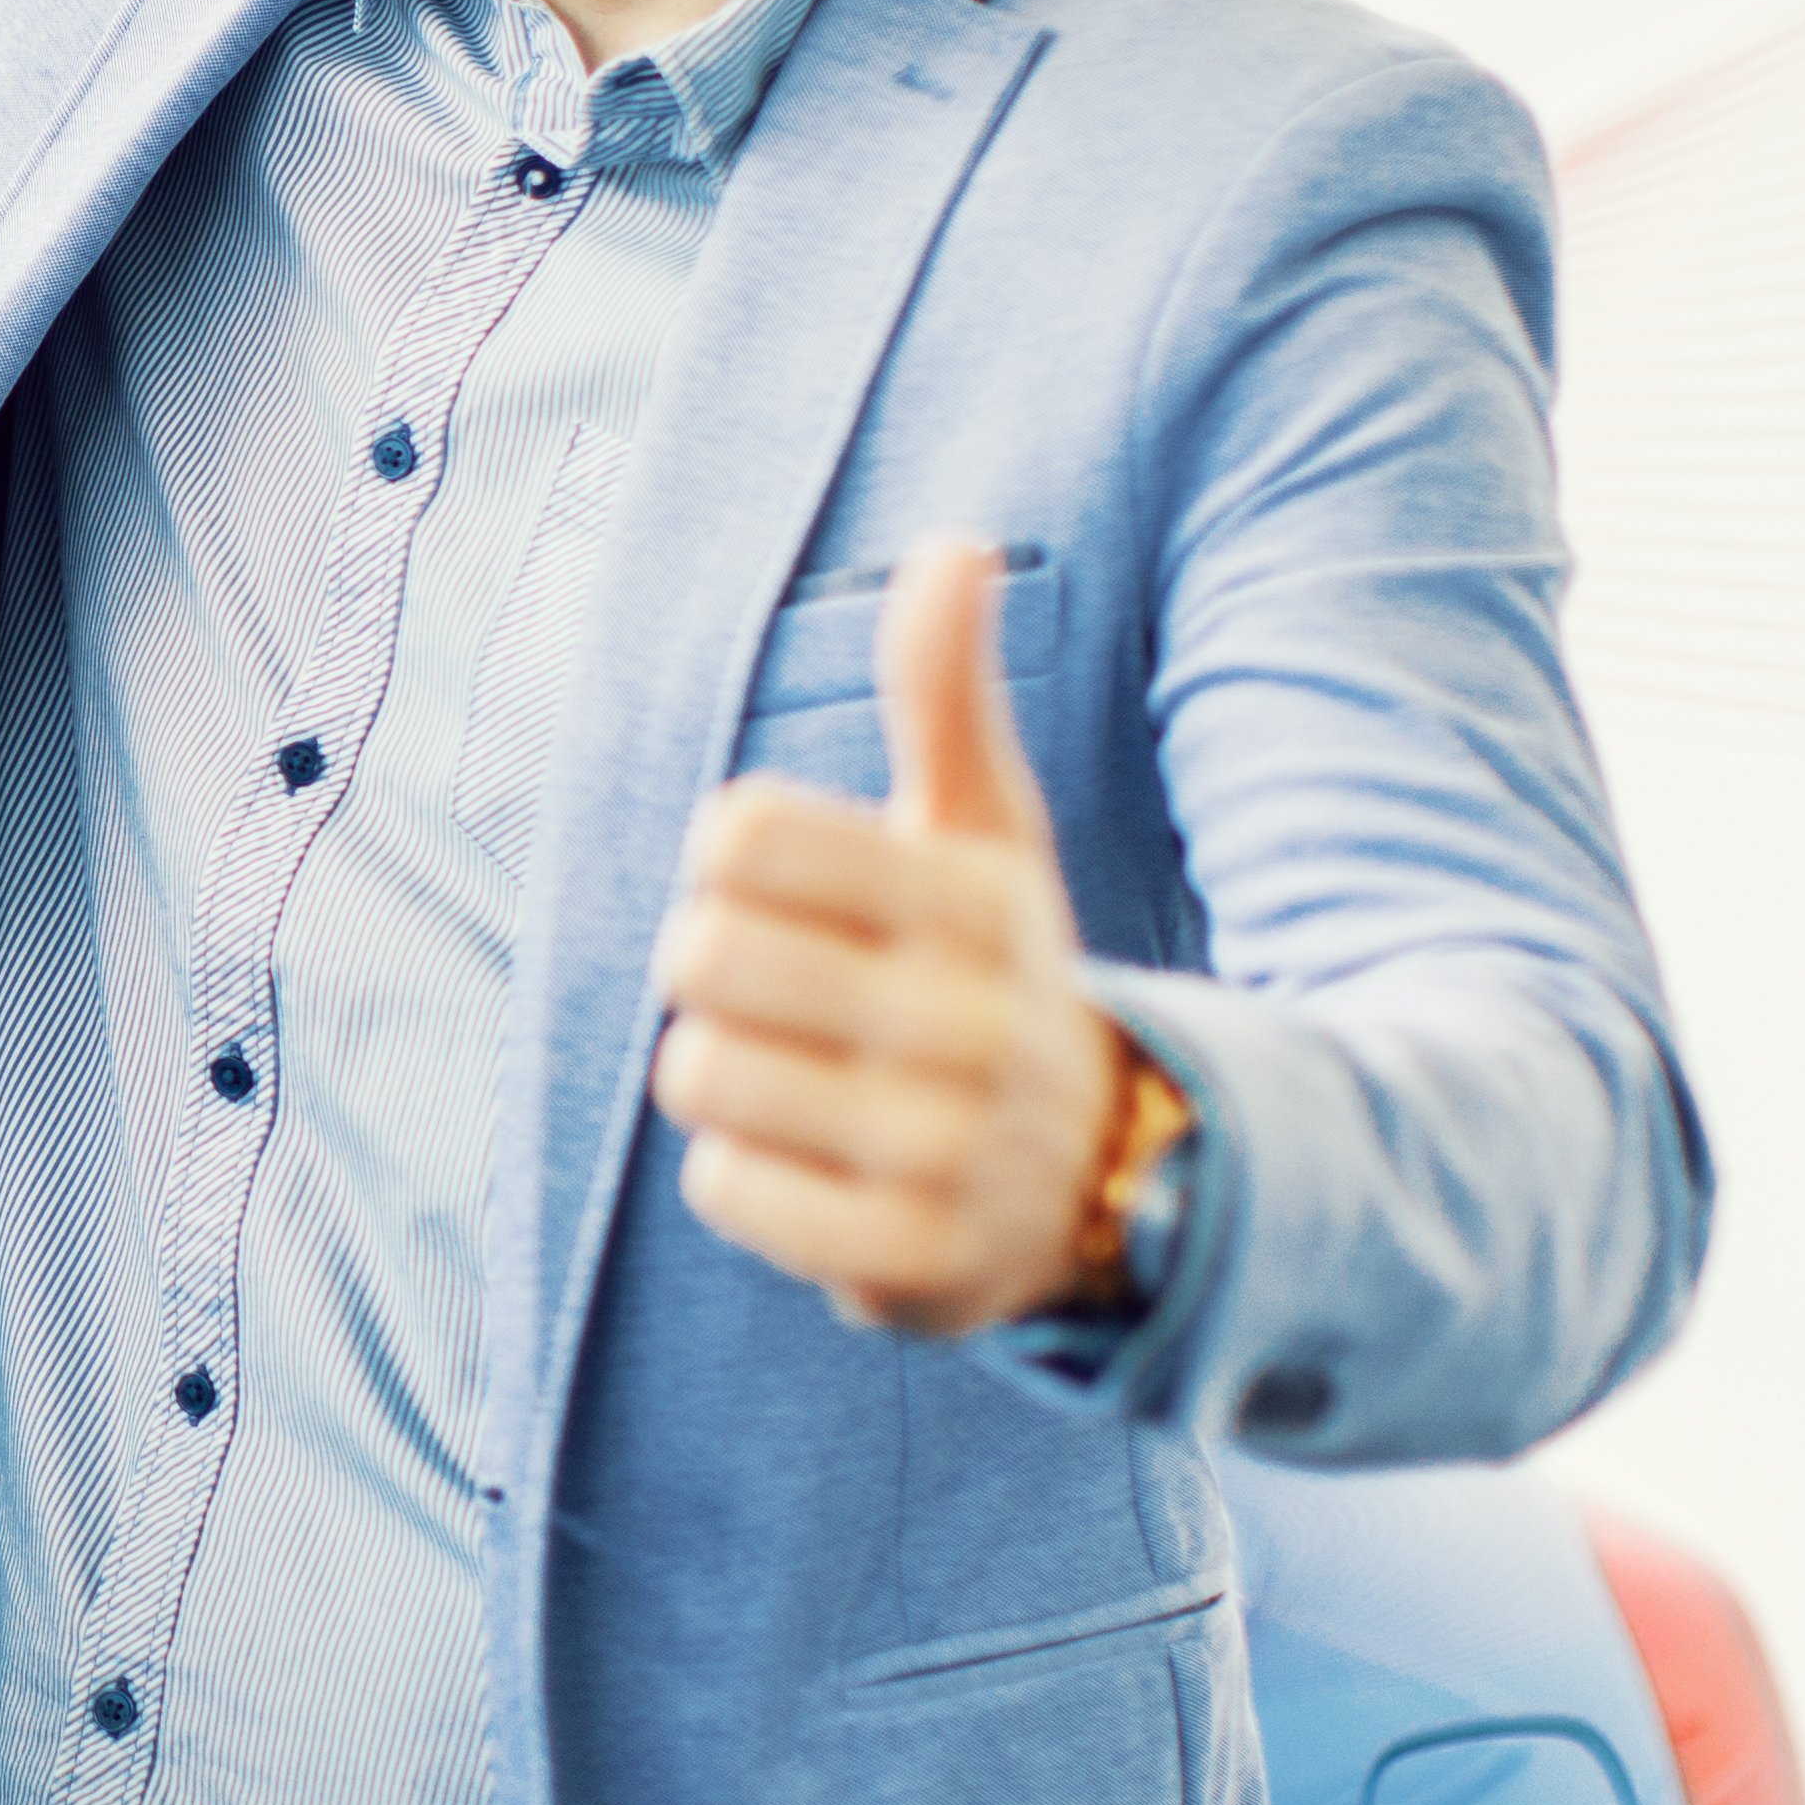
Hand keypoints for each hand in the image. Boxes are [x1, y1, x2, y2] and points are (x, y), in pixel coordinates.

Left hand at [649, 542, 1128, 1336]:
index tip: (796, 890)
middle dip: (714, 972)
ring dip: (723, 1074)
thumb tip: (957, 544)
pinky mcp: (905, 1259)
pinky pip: (720, 1186)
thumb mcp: (987, 833)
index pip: (740, 830)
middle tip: (787, 996)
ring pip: (696, 1072)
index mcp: (978, 898)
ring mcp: (943, 1150)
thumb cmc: (995, 973)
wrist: (1109, 1176)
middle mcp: (972, 1023)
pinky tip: (817, 1165)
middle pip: (699, 953)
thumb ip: (948, 691)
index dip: (735, 857)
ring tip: (807, 1080)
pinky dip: (742, 1175)